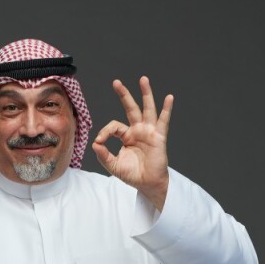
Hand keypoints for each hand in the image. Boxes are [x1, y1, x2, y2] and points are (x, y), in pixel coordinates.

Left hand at [92, 76, 172, 210]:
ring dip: (146, 94)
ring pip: (147, 109)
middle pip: (131, 108)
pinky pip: (163, 121)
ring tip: (143, 79)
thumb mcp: (113, 165)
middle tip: (116, 82)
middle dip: (124, 95)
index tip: (100, 141)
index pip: (114, 126)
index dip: (105, 131)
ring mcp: (149, 132)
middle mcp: (138, 130)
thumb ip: (103, 155)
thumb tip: (95, 144)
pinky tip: (169, 98)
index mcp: (127, 136)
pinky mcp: (158, 137)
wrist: (147, 184)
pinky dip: (167, 109)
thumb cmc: (132, 175)